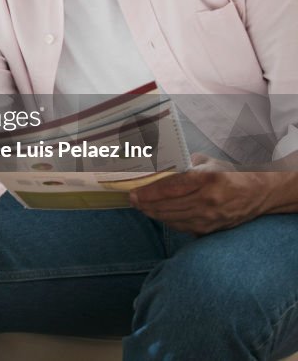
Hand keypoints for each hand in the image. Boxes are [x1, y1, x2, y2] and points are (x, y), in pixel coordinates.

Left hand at [129, 153, 270, 234]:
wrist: (259, 193)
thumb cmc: (230, 174)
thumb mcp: (208, 162)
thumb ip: (183, 163)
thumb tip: (157, 166)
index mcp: (207, 179)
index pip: (170, 188)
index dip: (148, 192)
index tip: (133, 192)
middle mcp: (208, 200)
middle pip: (168, 206)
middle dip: (146, 204)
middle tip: (132, 200)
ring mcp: (210, 217)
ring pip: (172, 219)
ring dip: (153, 213)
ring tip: (141, 207)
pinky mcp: (211, 229)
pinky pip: (182, 226)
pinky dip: (167, 221)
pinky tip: (158, 214)